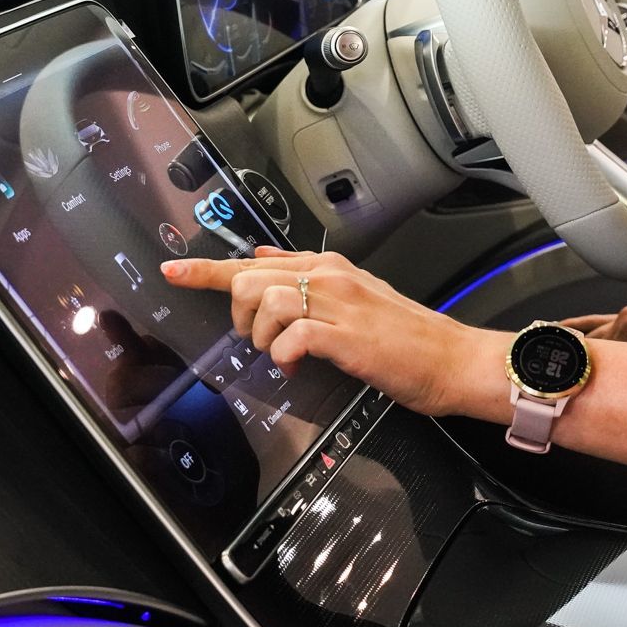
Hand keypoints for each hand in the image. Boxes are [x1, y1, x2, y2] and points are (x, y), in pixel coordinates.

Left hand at [161, 245, 503, 416]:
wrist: (452, 359)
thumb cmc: (407, 336)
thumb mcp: (354, 296)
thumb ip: (308, 277)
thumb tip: (264, 260)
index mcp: (330, 268)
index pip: (257, 260)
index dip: (208, 268)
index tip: (174, 272)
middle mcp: (331, 278)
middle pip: (251, 277)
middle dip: (236, 311)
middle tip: (253, 338)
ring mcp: (339, 304)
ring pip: (266, 301)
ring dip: (260, 335)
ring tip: (277, 353)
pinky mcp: (345, 335)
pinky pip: (290, 337)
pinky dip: (282, 355)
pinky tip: (293, 365)